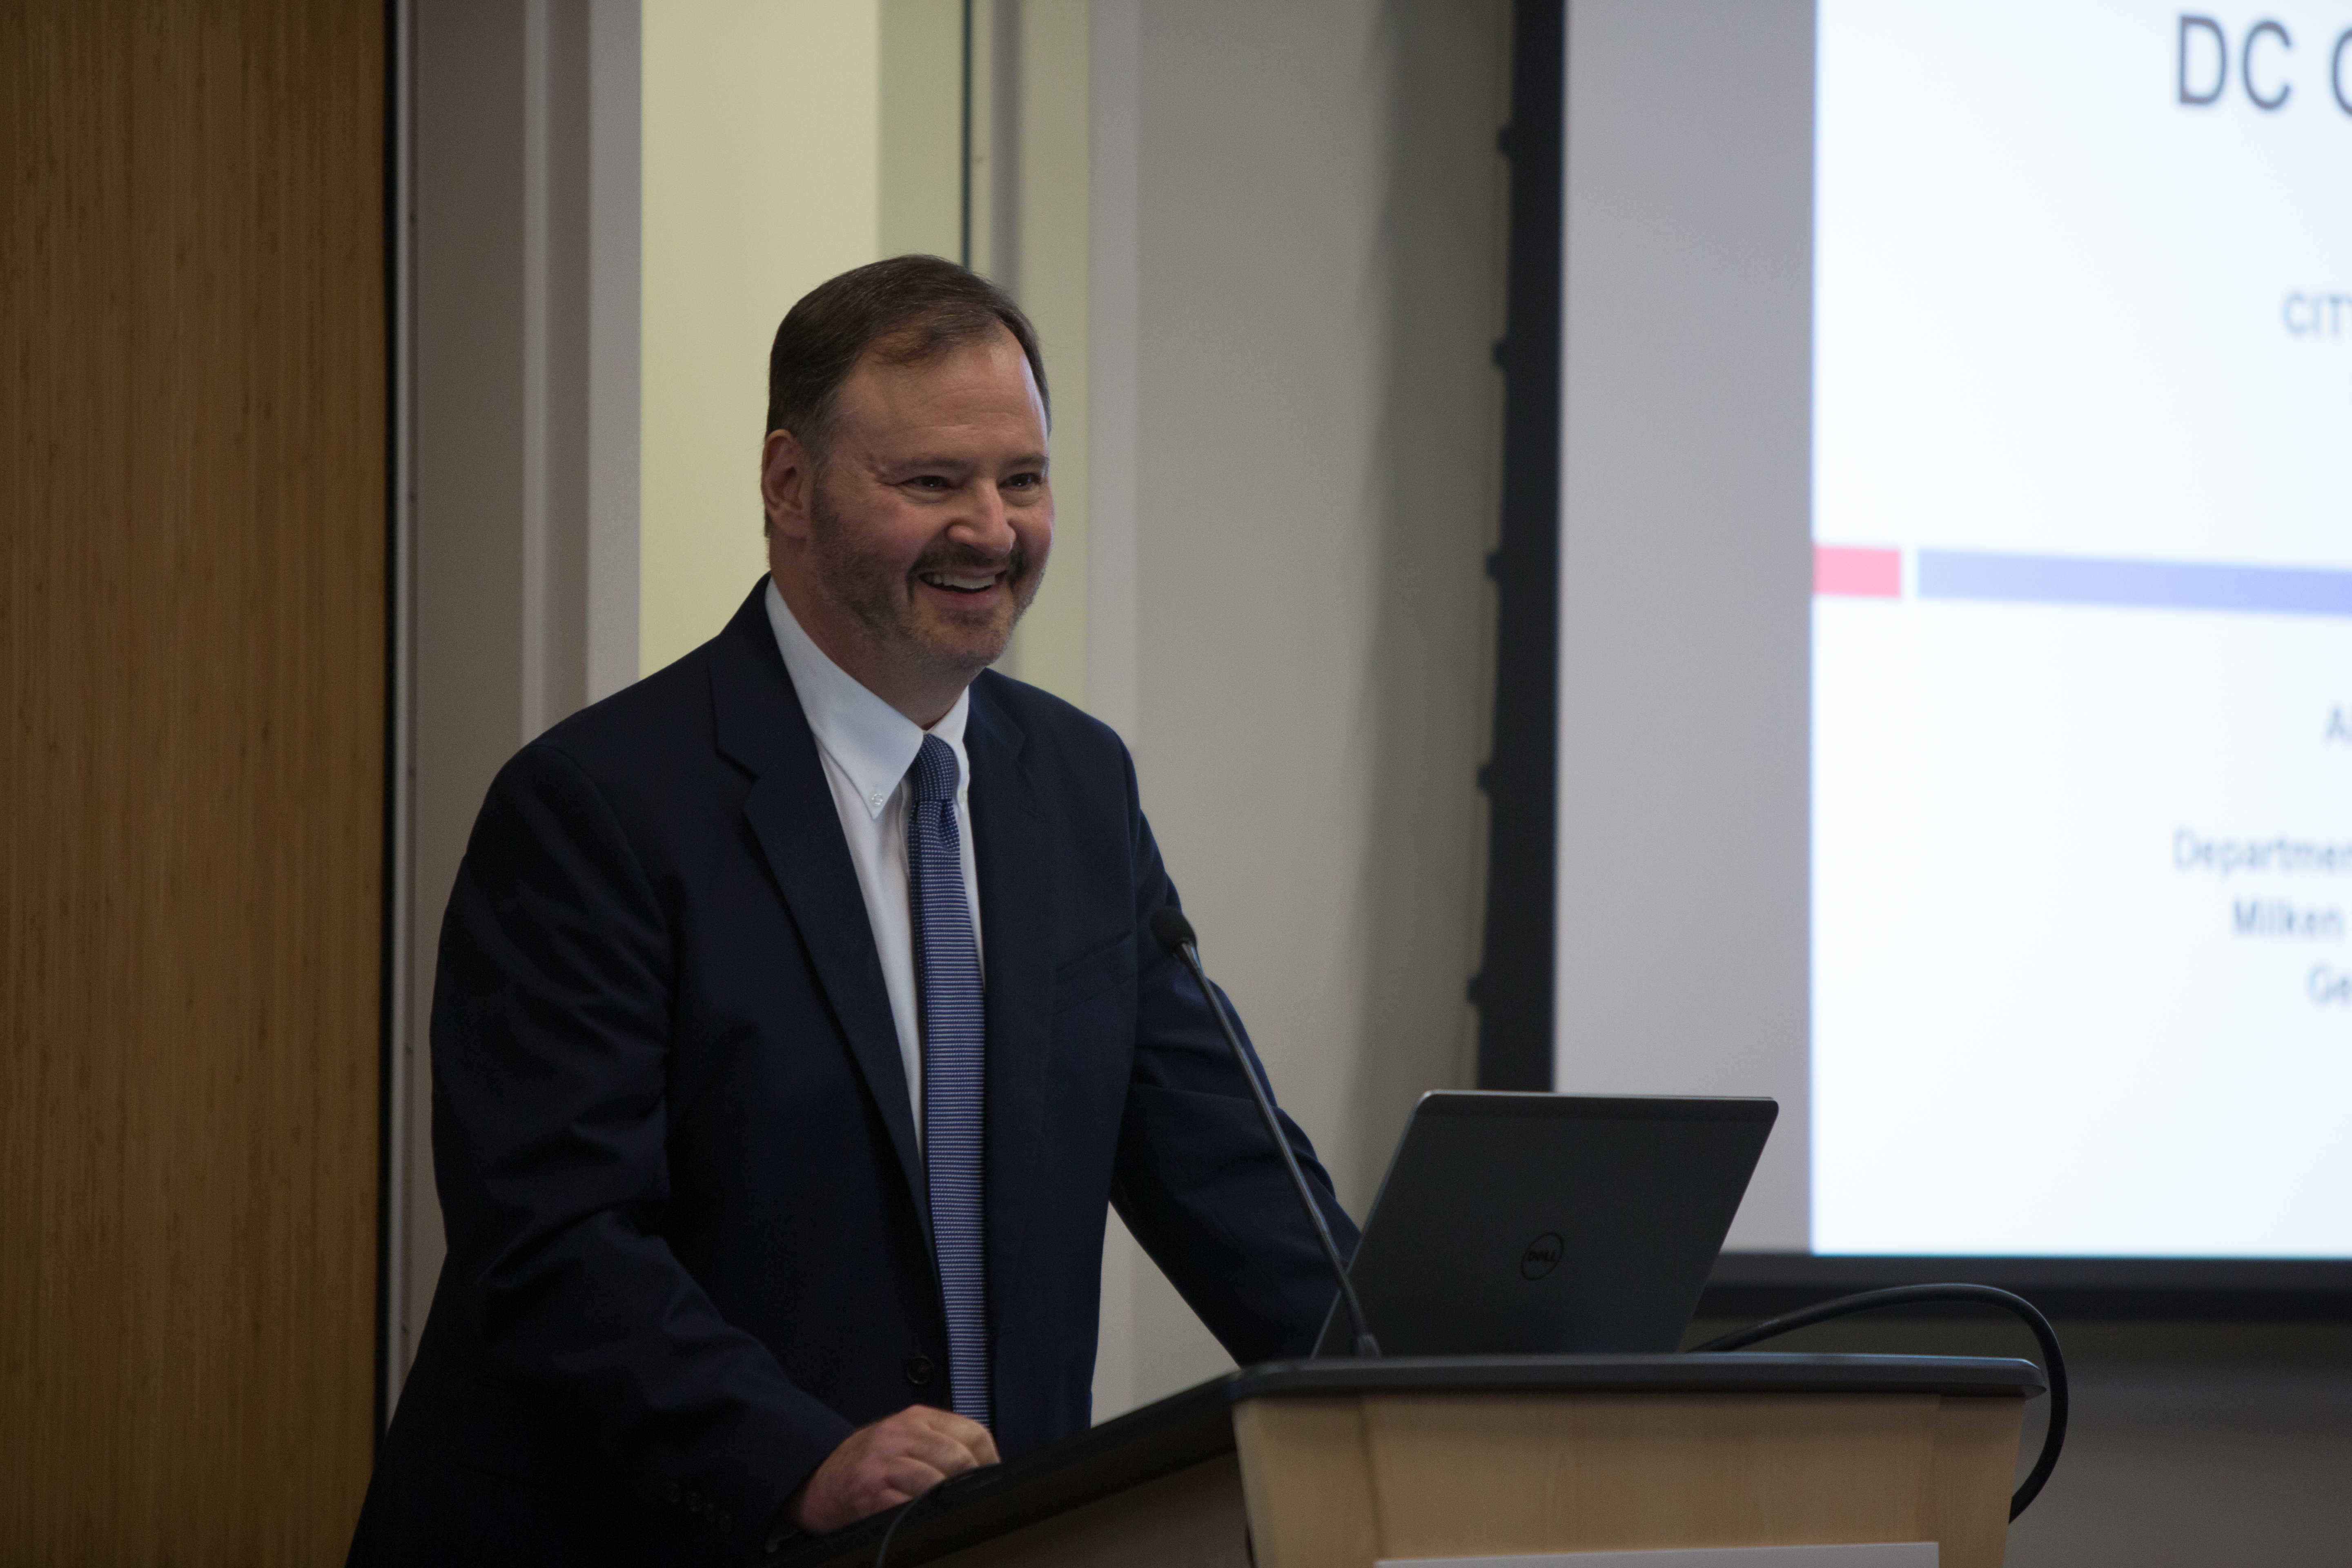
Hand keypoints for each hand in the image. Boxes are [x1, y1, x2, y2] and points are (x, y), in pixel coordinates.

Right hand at [786, 1405, 999, 1534]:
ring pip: (938, 1482)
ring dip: (948, 1500)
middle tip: (971, 1499)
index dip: (990, 1460)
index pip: (973, 1432)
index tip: (992, 1479)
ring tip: (947, 1509)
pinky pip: (911, 1505)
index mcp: (917, 1418)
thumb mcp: (905, 1437)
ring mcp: (884, 1463)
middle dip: (971, 1484)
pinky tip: (922, 1516)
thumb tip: (986, 1467)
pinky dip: (923, 1514)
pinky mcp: (870, 1493)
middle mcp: (901, 1434)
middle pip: (959, 1458)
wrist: (816, 1478)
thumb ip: (940, 1442)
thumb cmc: (869, 1461)